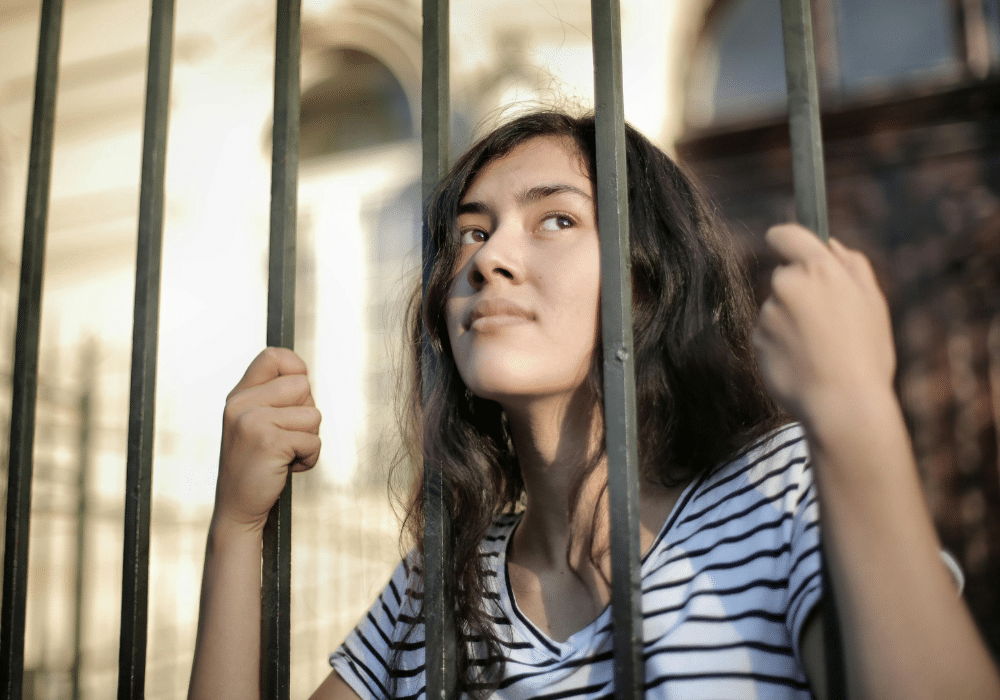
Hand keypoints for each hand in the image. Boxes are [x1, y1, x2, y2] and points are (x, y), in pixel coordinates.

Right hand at [215, 347, 320, 531]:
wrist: (237, 508)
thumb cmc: (256, 466)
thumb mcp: (255, 424)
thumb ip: (273, 398)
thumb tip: (303, 375)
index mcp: (239, 395)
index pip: (273, 356)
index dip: (296, 368)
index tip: (298, 395)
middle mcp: (241, 403)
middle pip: (303, 385)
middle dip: (306, 414)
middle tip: (286, 438)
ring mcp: (252, 421)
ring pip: (313, 415)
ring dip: (309, 440)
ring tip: (285, 455)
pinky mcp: (269, 441)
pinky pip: (313, 440)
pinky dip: (309, 458)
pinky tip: (286, 468)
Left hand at [753, 224, 895, 427]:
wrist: (842, 405)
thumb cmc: (865, 354)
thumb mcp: (873, 303)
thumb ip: (852, 266)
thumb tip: (830, 244)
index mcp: (819, 270)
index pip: (785, 235)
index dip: (786, 240)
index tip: (788, 248)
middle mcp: (786, 286)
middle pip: (784, 276)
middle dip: (800, 290)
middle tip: (829, 321)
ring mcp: (768, 314)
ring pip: (777, 308)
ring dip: (791, 321)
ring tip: (820, 349)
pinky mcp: (756, 340)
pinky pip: (769, 334)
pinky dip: (781, 344)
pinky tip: (804, 362)